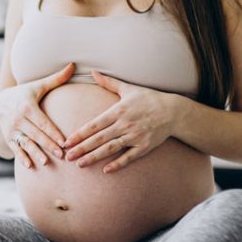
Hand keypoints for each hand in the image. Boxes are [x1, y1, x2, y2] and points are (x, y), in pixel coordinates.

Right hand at [0, 62, 74, 168]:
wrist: (0, 103)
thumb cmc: (25, 94)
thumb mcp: (38, 86)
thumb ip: (56, 78)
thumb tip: (73, 65)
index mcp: (27, 106)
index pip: (43, 122)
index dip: (53, 132)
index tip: (64, 141)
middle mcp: (17, 119)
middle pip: (36, 134)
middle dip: (48, 145)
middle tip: (61, 155)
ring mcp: (11, 129)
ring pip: (25, 143)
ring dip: (35, 153)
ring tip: (45, 162)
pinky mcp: (8, 138)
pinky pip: (16, 149)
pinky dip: (22, 157)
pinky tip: (29, 166)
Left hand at [63, 70, 177, 172]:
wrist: (173, 111)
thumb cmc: (149, 99)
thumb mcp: (128, 88)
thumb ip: (109, 82)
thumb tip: (92, 72)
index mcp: (118, 111)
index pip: (94, 125)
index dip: (80, 134)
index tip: (67, 141)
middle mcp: (125, 124)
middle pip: (99, 139)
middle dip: (82, 148)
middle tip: (67, 156)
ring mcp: (135, 137)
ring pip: (110, 149)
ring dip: (94, 157)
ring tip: (79, 164)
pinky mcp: (144, 147)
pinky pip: (129, 157)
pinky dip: (118, 164)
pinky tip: (106, 170)